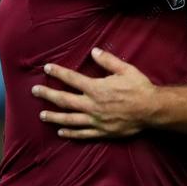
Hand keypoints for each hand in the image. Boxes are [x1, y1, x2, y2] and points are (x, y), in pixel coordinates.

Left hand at [32, 48, 155, 138]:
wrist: (151, 110)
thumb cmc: (139, 88)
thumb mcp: (126, 69)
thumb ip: (108, 61)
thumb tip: (94, 52)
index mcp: (96, 88)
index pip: (72, 79)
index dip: (58, 73)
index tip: (47, 68)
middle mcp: (92, 105)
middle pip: (64, 100)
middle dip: (48, 94)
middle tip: (35, 91)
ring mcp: (95, 120)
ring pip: (69, 119)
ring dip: (54, 116)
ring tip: (42, 115)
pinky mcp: (101, 131)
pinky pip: (82, 133)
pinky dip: (70, 133)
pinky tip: (61, 132)